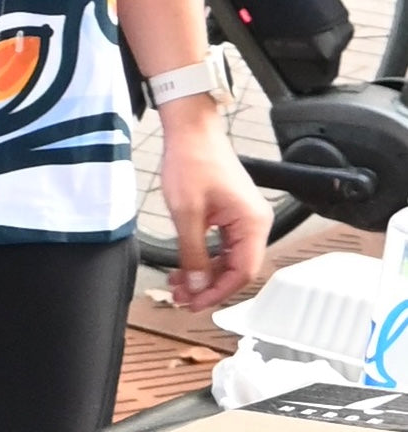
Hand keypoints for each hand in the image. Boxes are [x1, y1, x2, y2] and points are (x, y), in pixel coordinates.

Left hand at [158, 96, 272, 310]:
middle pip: (236, 268)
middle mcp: (255, 222)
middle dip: (207, 285)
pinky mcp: (232, 212)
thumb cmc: (192, 159)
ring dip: (203, 273)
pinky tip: (185, 265)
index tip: (194, 302)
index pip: (242, 272)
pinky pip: (223, 244)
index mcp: (252, 223)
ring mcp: (244, 217)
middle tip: (181, 297)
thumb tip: (196, 287)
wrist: (190, 128)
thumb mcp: (187, 212)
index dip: (218, 293)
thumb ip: (193, 254)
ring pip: (227, 258)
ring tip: (178, 284)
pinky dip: (204, 256)